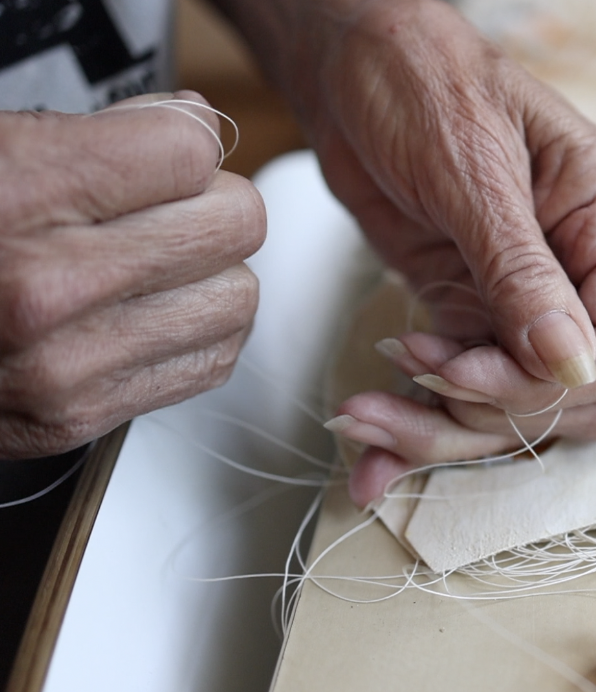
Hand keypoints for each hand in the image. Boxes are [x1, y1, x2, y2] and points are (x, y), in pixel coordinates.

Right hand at [0, 92, 265, 458]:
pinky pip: (211, 361)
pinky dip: (193, 334)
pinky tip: (143, 314)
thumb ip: (99, 134)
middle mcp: (48, 285)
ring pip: (239, 297)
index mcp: (20, 194)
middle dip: (210, 206)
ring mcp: (66, 362)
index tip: (165, 152)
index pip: (191, 150)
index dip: (186, 141)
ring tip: (152, 266)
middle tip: (168, 209)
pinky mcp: (77, 416)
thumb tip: (195, 126)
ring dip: (210, 276)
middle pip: (235, 223)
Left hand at [252, 0, 595, 504]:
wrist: (353, 65)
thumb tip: (570, 370)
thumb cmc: (424, 81)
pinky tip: (370, 459)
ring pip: (518, 411)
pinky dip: (417, 427)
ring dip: (442, 430)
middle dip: (494, 412)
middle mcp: (585, 272)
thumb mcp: (474, 173)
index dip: (557, 384)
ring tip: (364, 420)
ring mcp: (530, 302)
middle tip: (414, 378)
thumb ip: (522, 275)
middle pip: (578, 399)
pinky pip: (464, 395)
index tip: (466, 370)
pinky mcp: (474, 315)